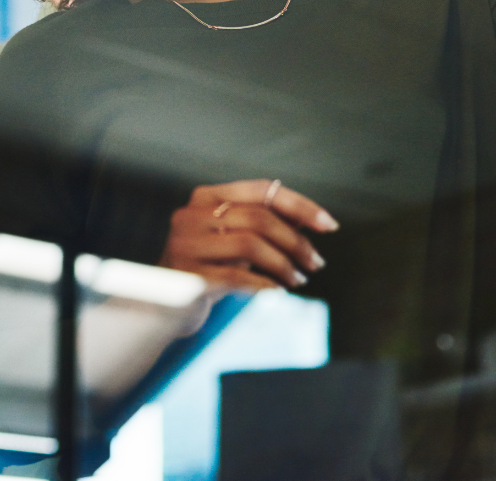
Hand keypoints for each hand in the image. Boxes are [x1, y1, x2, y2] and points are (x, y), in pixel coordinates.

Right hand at [158, 179, 338, 291]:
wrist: (165, 304)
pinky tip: (278, 293)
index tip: (330, 225)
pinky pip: (237, 277)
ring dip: (284, 264)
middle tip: (315, 263)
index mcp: (206, 196)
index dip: (300, 204)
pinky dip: (265, 285)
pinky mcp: (188, 276)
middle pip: (259, 217)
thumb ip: (268, 223)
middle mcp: (192, 214)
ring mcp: (186, 244)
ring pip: (250, 244)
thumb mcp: (237, 238)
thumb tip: (314, 217)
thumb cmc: (210, 265)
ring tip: (298, 279)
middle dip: (296, 241)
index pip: (262, 190)